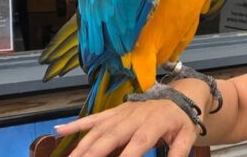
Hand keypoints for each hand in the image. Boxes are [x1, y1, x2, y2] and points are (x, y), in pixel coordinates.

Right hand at [55, 98, 198, 156]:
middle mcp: (134, 116)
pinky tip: (60, 130)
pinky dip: (77, 124)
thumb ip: (177, 153)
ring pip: (98, 129)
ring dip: (82, 145)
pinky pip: (94, 117)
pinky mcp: (115, 111)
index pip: (138, 142)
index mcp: (154, 123)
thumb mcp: (187, 137)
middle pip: (111, 136)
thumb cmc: (181, 120)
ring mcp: (122, 112)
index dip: (127, 156)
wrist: (181, 95)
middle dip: (93, 153)